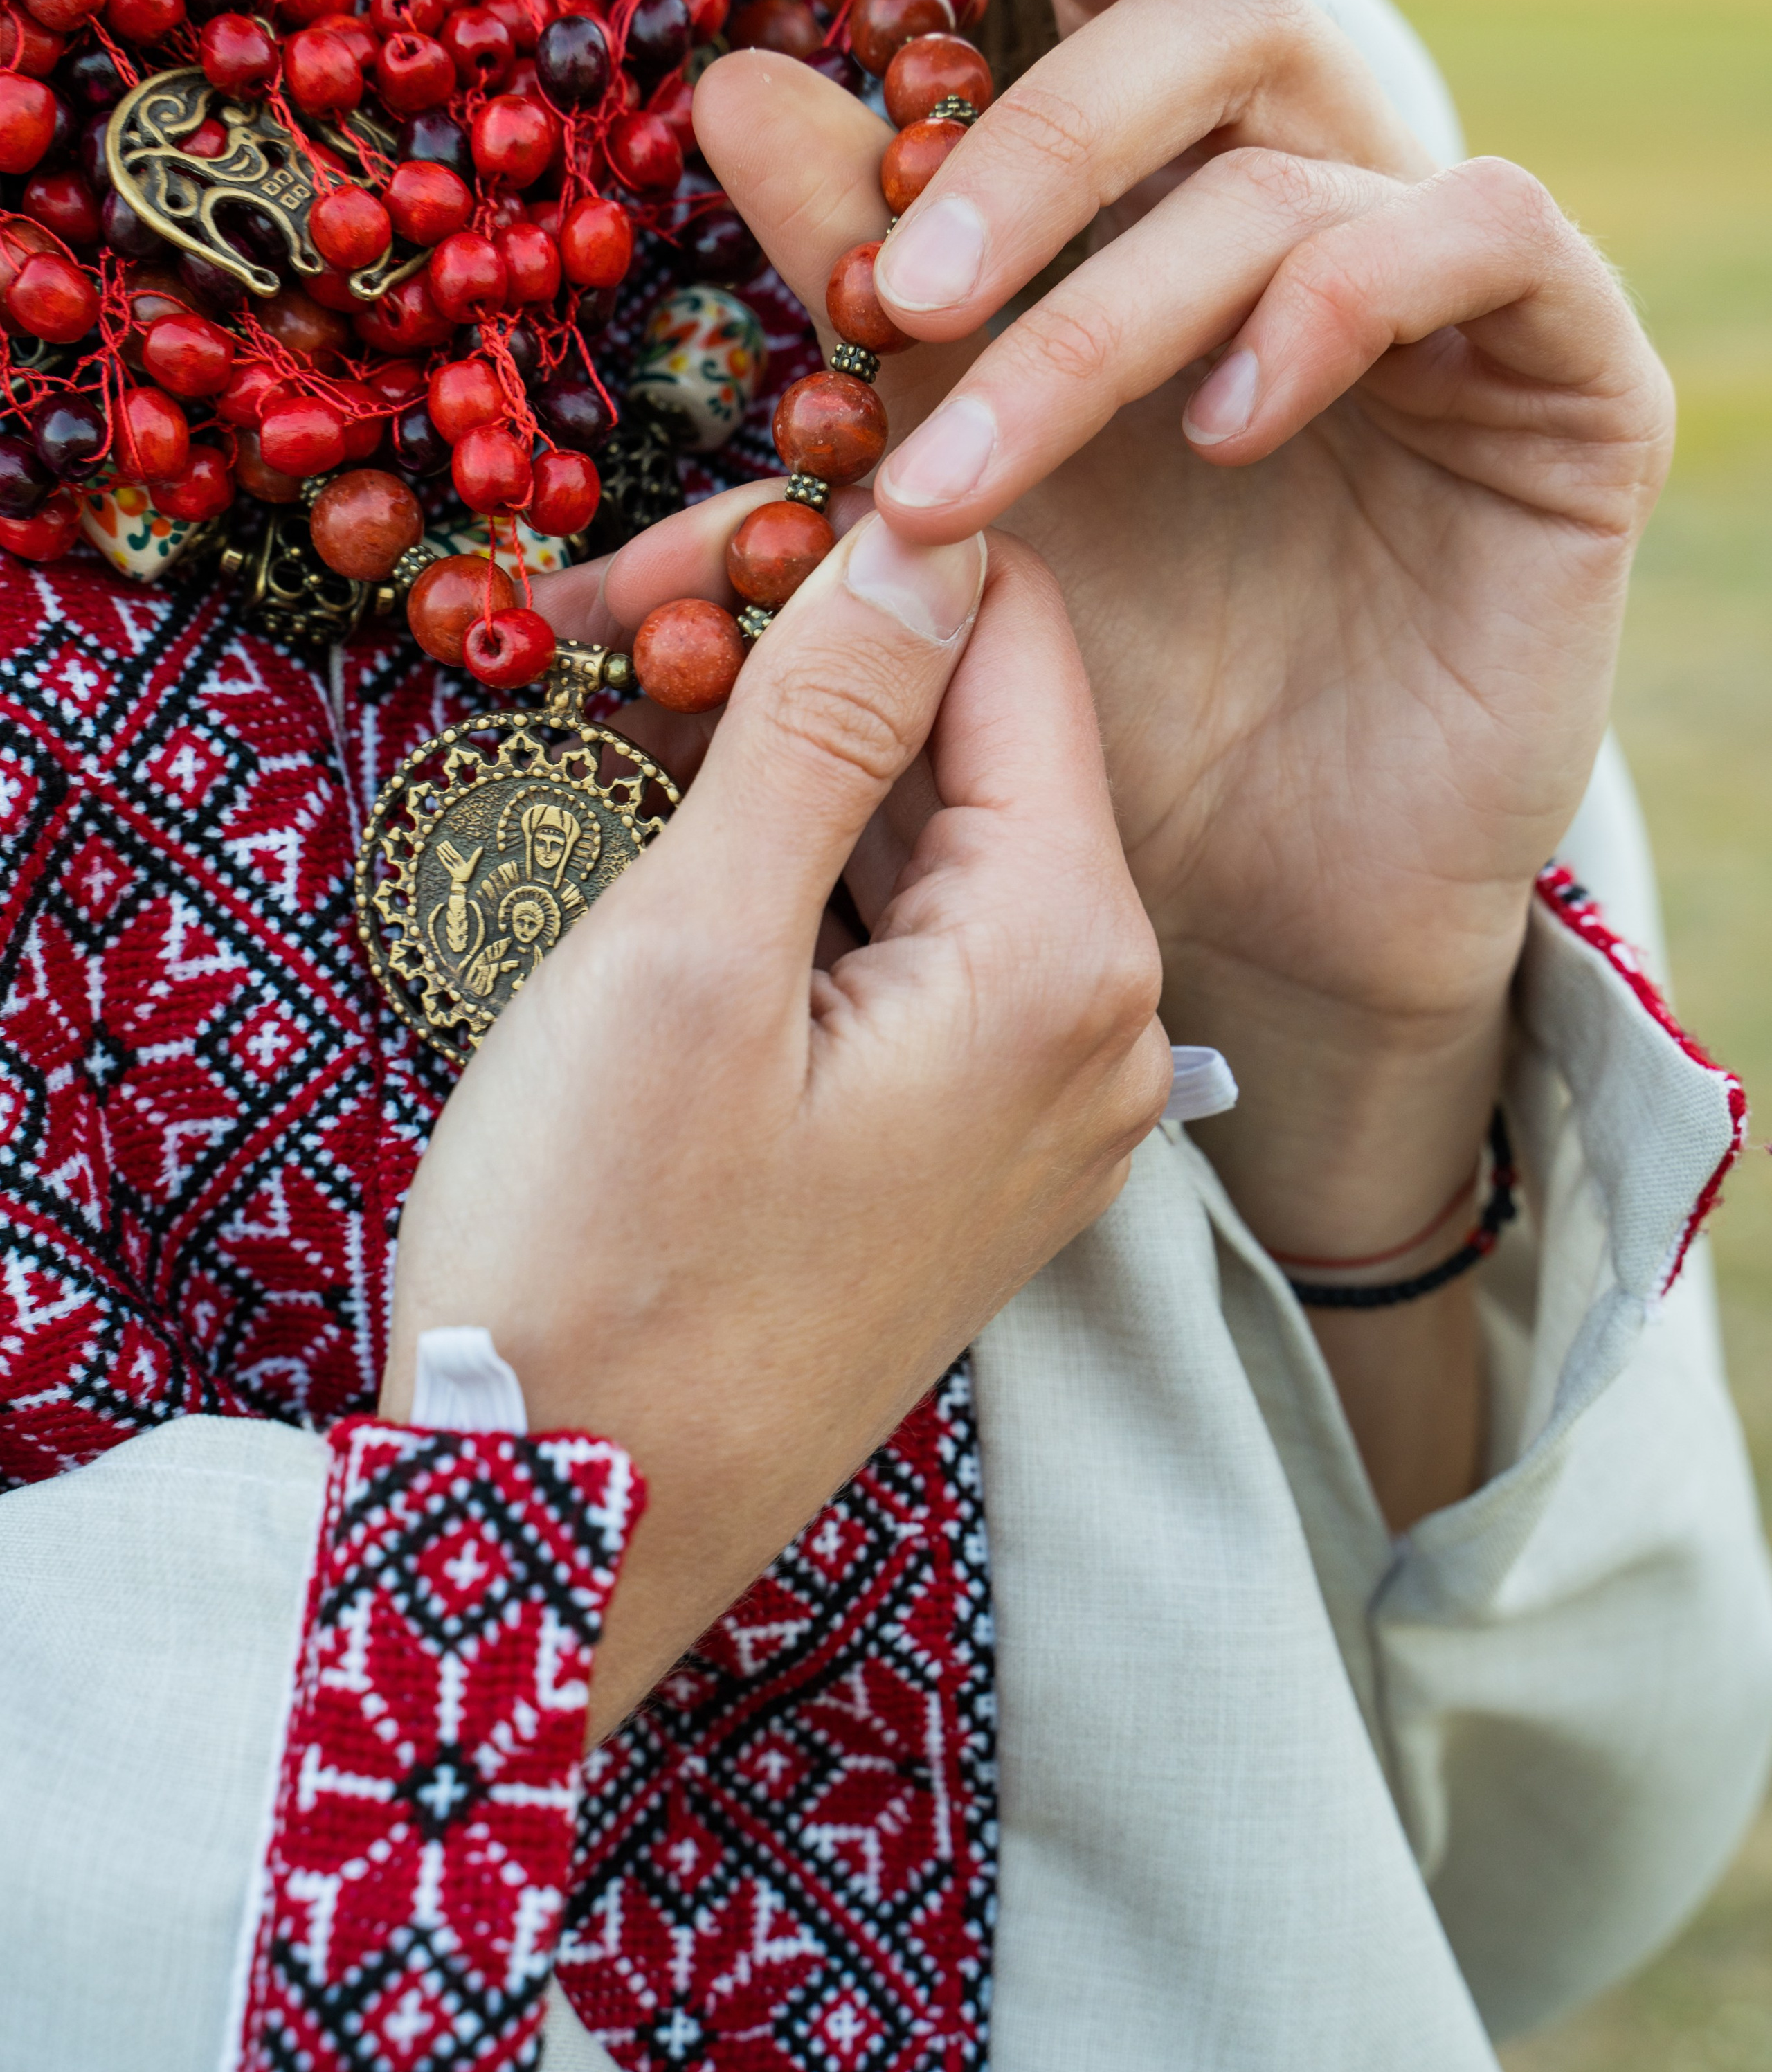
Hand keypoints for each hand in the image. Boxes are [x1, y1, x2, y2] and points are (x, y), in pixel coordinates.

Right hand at [386, 523, 1168, 1733]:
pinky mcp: (972, 1155)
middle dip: (812, 660)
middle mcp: (1107, 1030)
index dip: (866, 551)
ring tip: (634, 730)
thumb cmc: (602, 1257)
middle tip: (620, 629)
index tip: (703, 537)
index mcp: (1072, 957)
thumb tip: (921, 532)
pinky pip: (921, 953)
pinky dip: (815, 881)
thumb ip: (824, 722)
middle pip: (982, 743)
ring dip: (798, 767)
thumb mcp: (692, 952)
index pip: (1017, 643)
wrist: (569, 1539)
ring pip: (941, 845)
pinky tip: (694, 854)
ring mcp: (1048, 1106)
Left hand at [670, 0, 1673, 1292]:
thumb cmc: (1101, 717)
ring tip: (970, 482)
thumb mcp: (936, 541)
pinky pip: (1483, 241)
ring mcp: (1447, 284)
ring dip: (1106, 308)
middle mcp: (1306, 201)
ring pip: (1292, 165)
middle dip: (1029, 139)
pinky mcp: (1569, 376)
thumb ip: (817, 391)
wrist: (1271, 901)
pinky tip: (1229, 431)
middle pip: (1204, 12)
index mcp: (1161, 202)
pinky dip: (1336, 309)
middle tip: (889, 301)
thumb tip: (681, 206)